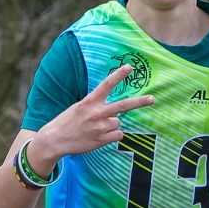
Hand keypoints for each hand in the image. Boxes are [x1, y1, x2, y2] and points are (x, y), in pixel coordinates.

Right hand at [30, 65, 154, 169]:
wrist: (55, 140)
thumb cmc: (67, 122)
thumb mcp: (79, 107)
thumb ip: (96, 106)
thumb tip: (115, 113)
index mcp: (90, 101)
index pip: (107, 85)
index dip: (119, 75)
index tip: (129, 67)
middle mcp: (97, 113)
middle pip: (123, 105)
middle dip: (140, 102)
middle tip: (152, 99)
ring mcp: (101, 127)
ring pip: (118, 123)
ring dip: (111, 125)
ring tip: (96, 128)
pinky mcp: (102, 139)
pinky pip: (117, 135)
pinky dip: (112, 136)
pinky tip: (99, 136)